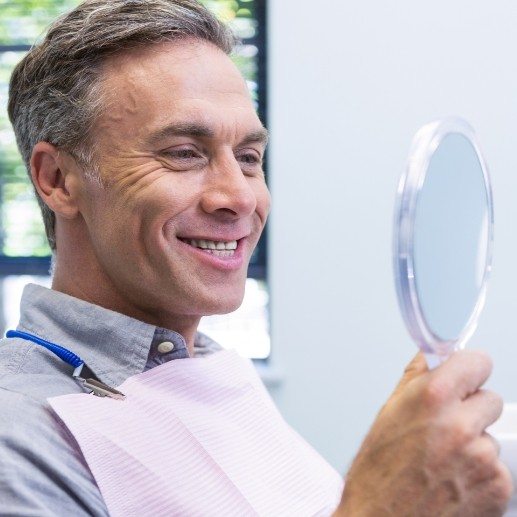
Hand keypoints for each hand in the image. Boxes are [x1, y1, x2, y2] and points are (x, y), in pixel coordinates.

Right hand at [334, 350, 512, 515]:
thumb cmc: (378, 472)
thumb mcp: (388, 412)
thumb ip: (415, 377)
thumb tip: (431, 356)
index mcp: (433, 398)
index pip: (478, 361)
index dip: (468, 369)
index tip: (463, 376)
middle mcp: (462, 425)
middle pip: (490, 399)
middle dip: (470, 409)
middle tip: (446, 425)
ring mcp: (483, 459)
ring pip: (490, 436)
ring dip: (474, 444)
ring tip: (443, 460)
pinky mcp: (498, 489)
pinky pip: (497, 467)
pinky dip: (480, 473)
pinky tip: (453, 480)